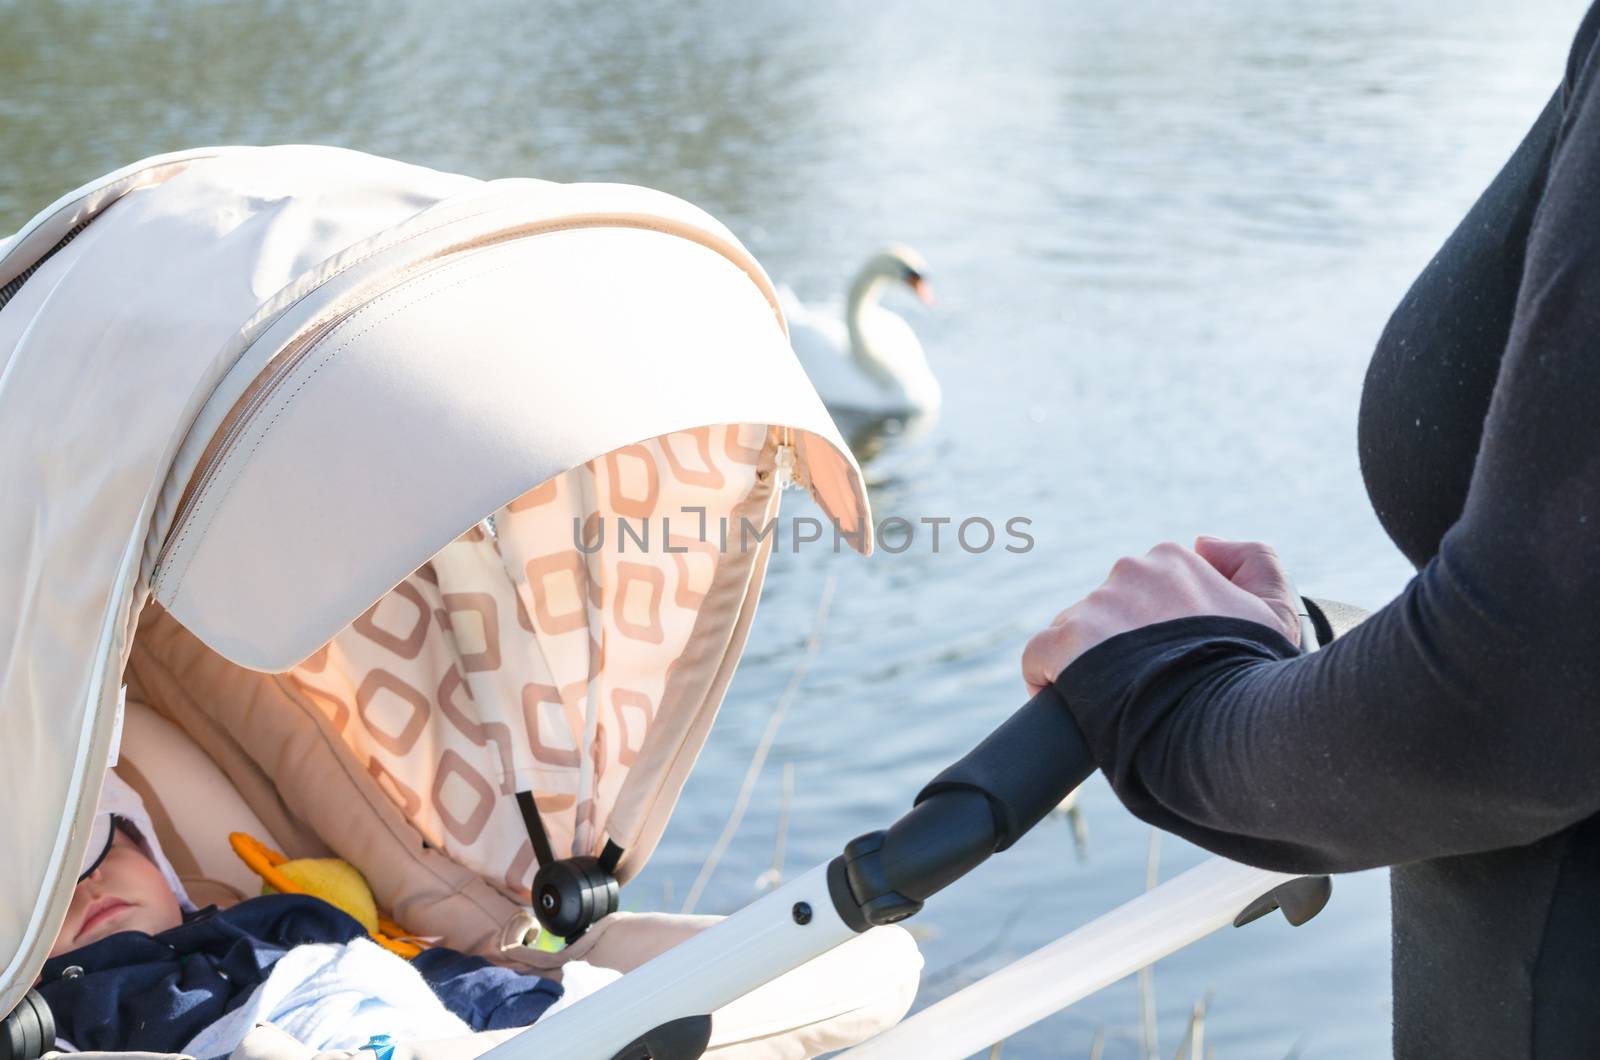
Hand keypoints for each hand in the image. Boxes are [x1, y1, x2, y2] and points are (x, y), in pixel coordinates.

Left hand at [1021, 536, 1301, 695]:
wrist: (1224, 721)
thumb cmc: (1253, 674)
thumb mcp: (1275, 611)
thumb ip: (1253, 562)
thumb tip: (1203, 543)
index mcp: (1173, 560)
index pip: (1146, 588)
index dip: (1152, 628)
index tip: (1164, 660)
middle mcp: (1129, 572)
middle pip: (1108, 609)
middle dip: (1119, 644)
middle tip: (1142, 687)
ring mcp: (1094, 606)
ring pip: (1075, 633)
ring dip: (1087, 663)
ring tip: (1116, 702)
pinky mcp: (1063, 642)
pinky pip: (1038, 657)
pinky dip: (1047, 682)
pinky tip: (1070, 707)